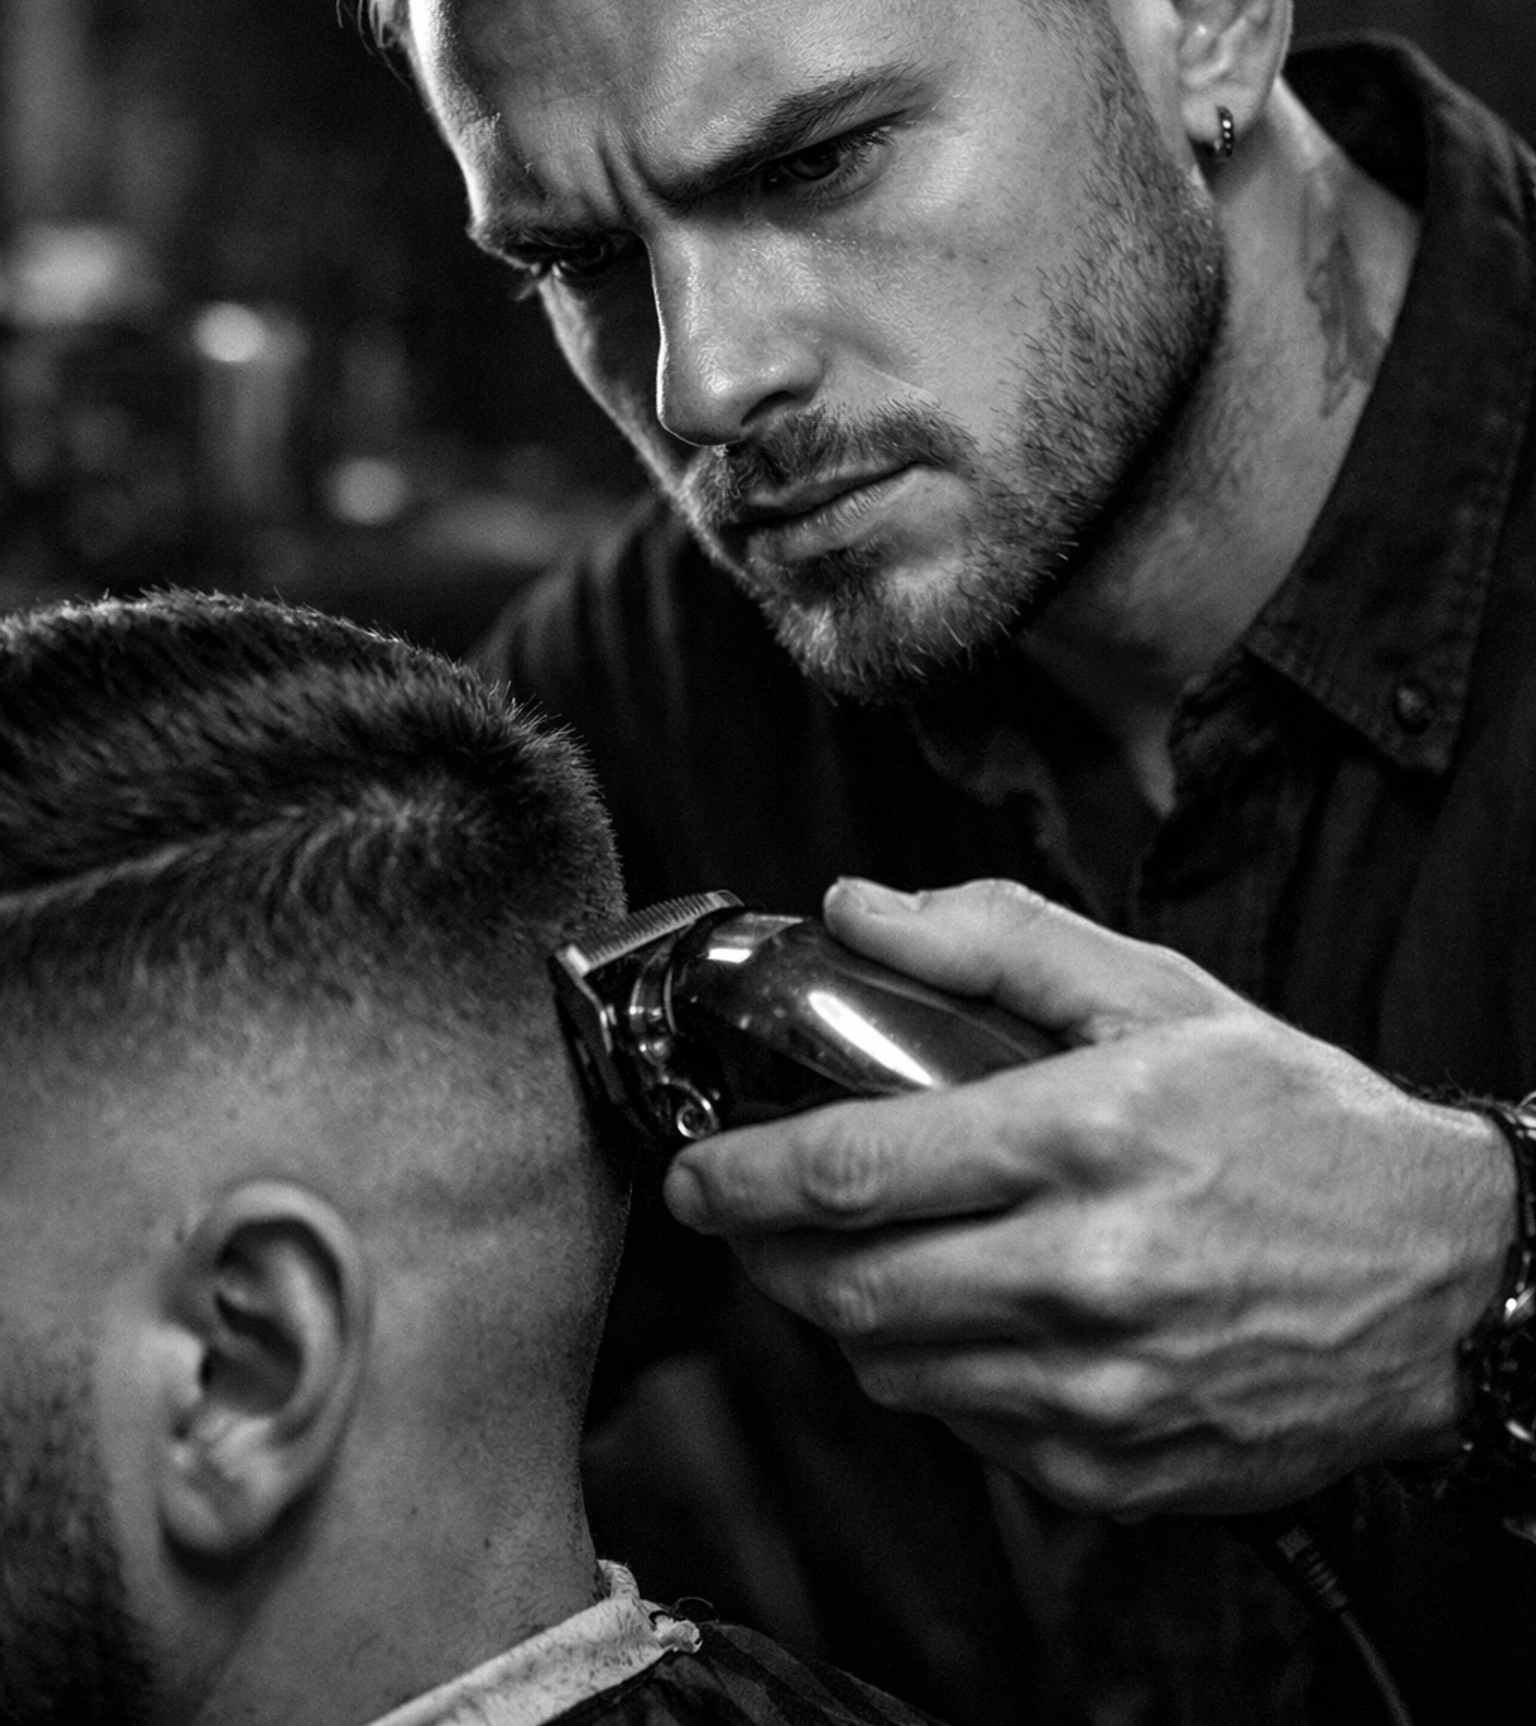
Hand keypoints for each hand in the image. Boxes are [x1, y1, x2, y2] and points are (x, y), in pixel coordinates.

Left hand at [663, 876, 1513, 1514]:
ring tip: (853, 1258)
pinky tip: (958, 1318)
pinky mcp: (1119, 1464)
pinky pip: (970, 1434)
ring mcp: (1103, 1386)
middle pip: (848, 1286)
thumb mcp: (1157, 990)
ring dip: (843, 1314)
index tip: (698, 1168)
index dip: (742, 1174)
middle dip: (764, 1252)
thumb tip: (855, 910)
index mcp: (1087, 1136)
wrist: (1439, 1271)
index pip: (853, 1169)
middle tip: (744, 1216)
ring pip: (895, 1369)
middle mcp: (1088, 1273)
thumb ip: (993, 939)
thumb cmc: (1296, 1120)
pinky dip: (934, 1377)